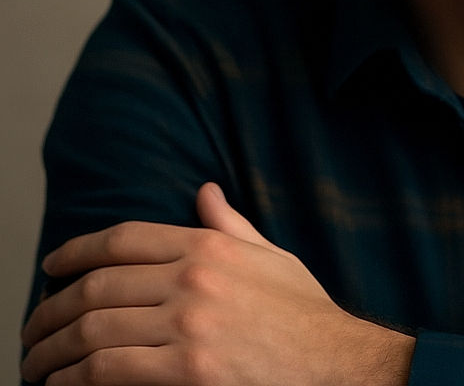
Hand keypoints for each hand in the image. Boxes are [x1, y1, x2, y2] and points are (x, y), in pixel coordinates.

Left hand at [21, 183, 414, 384]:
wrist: (334, 362)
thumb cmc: (303, 312)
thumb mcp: (271, 256)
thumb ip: (229, 225)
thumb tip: (204, 191)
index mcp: (210, 246)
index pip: (124, 238)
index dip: (77, 250)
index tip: (52, 265)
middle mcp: (194, 278)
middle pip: (98, 285)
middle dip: (52, 308)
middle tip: (33, 327)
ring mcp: (188, 326)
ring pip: (94, 329)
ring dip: (52, 350)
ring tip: (37, 362)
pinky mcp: (187, 372)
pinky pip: (107, 371)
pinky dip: (74, 379)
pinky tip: (63, 384)